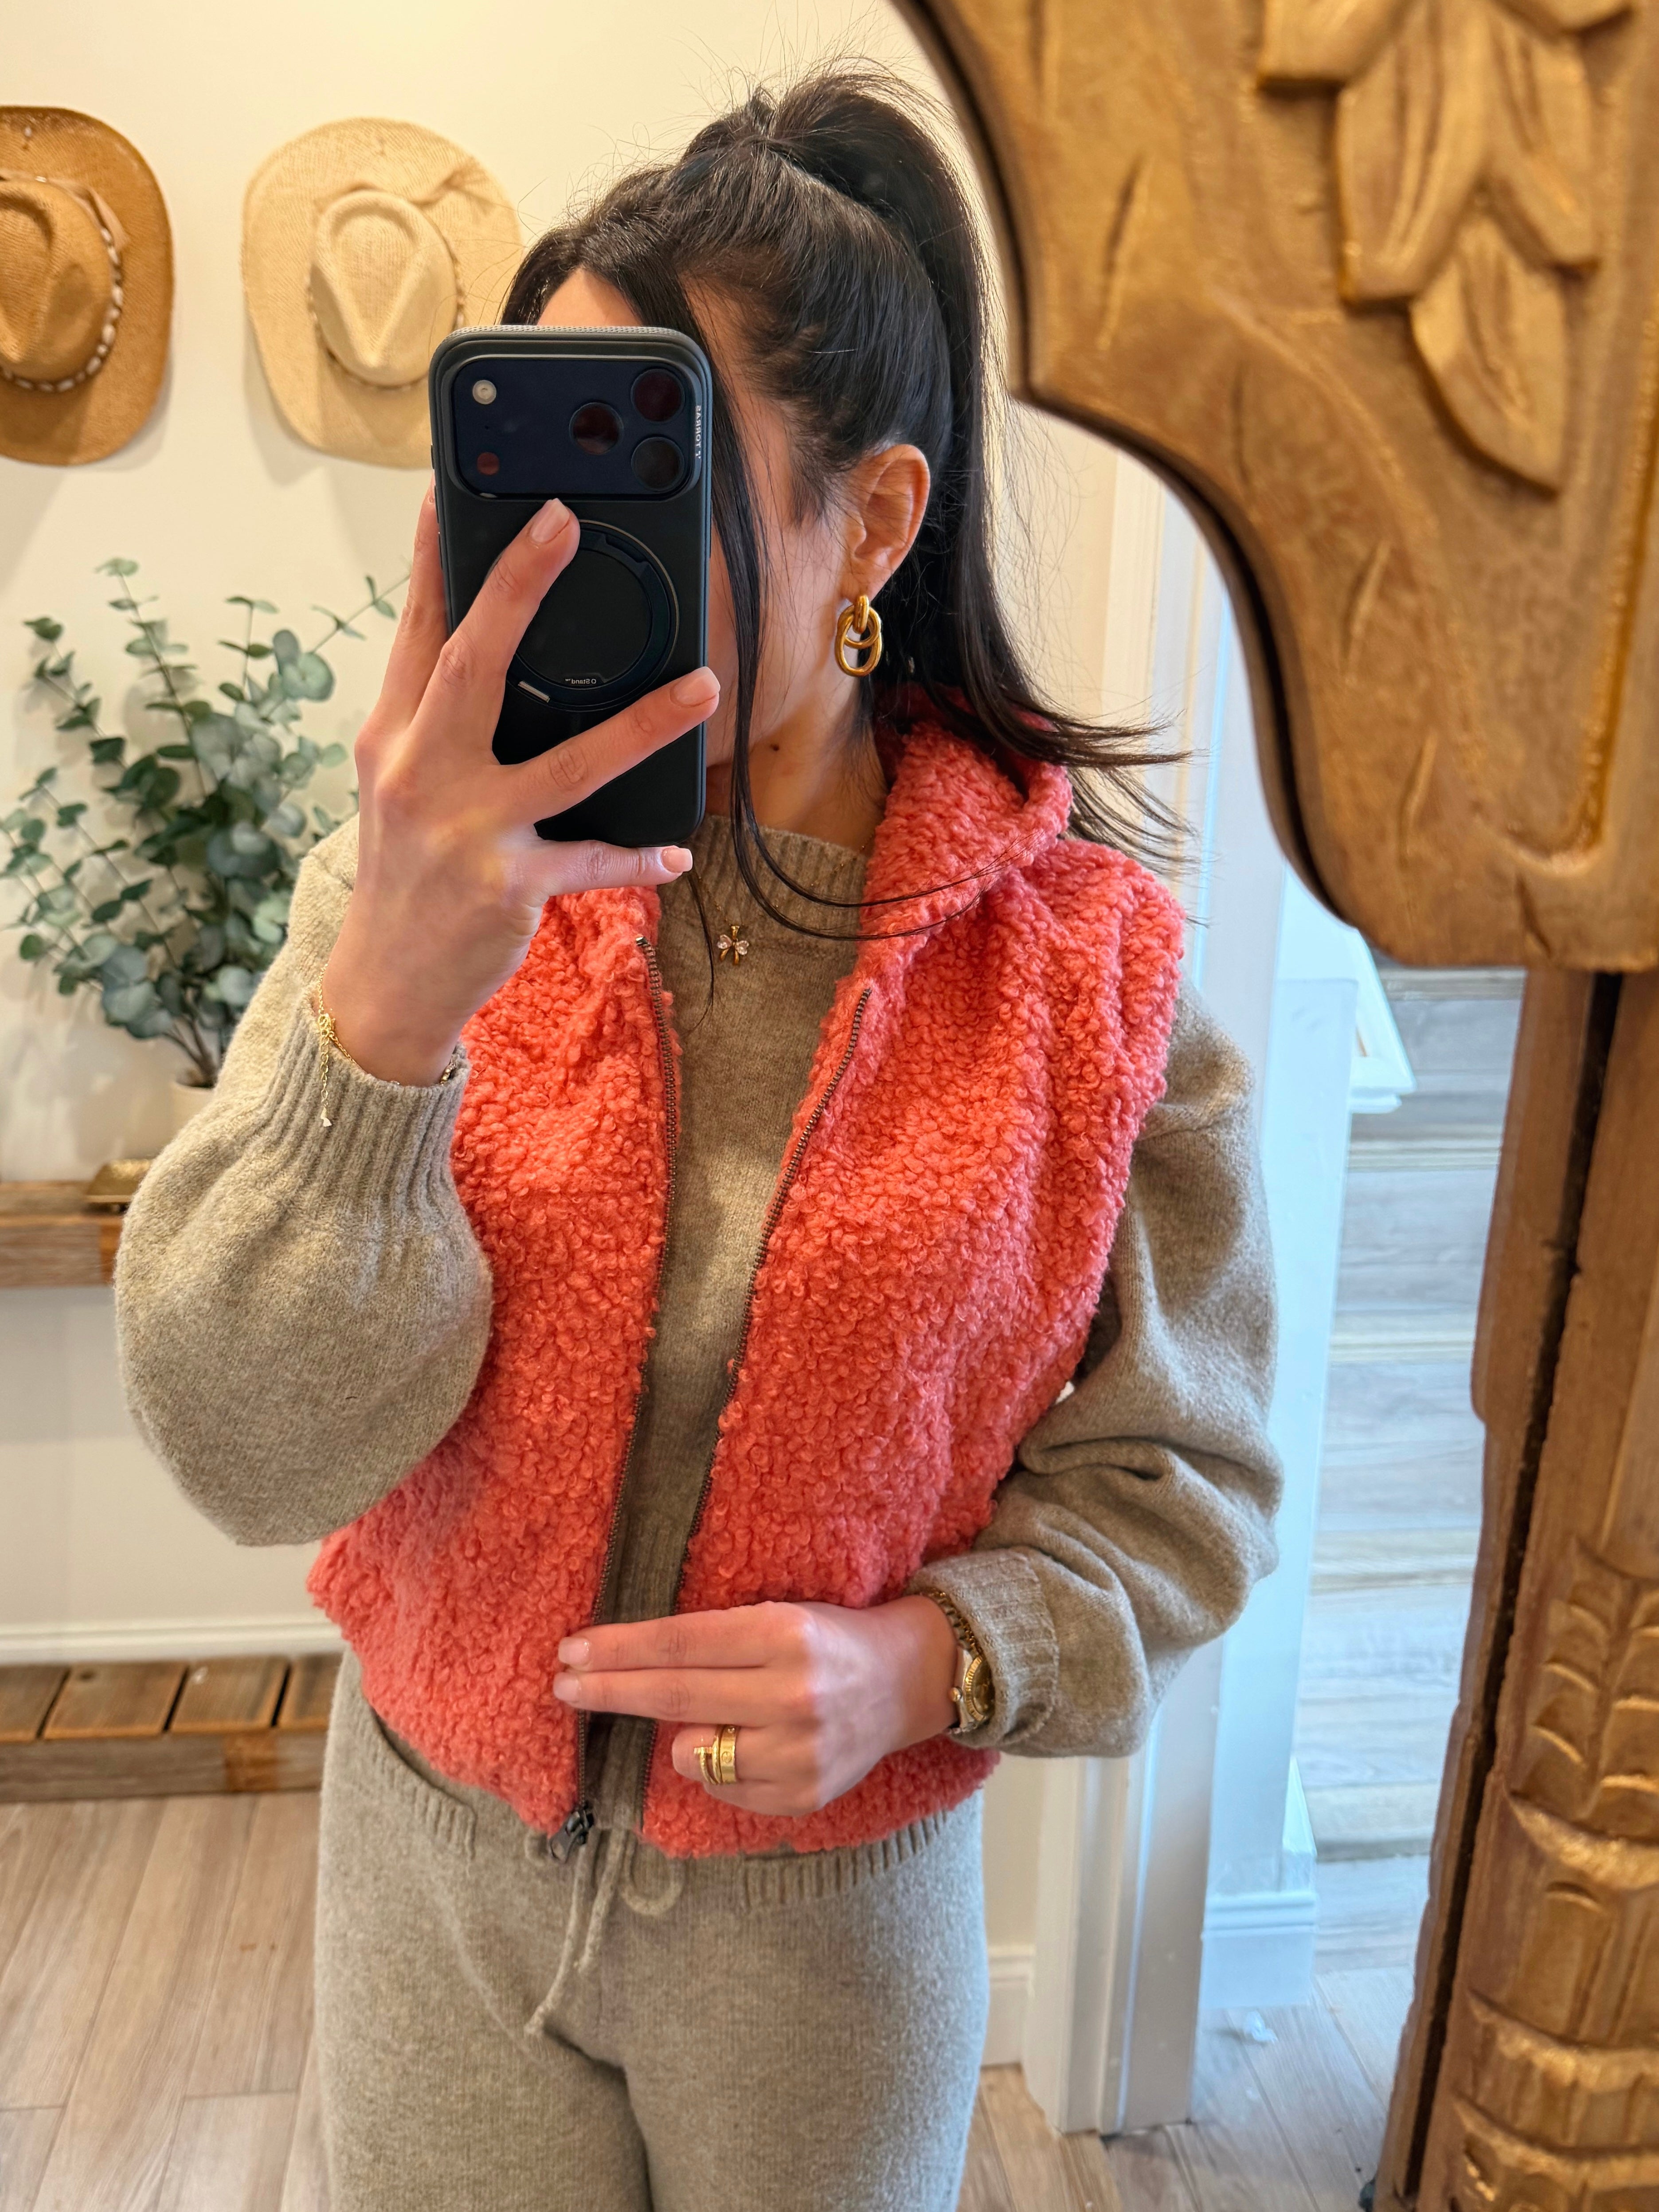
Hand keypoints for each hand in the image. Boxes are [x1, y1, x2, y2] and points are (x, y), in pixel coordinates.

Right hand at [321, 484, 718, 1083]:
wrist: (382, 984)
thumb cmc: (403, 874)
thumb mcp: (397, 787)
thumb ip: (435, 722)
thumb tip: (485, 649)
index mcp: (392, 740)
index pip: (416, 633)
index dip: (434, 560)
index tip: (451, 491)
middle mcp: (421, 775)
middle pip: (473, 665)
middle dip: (518, 588)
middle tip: (563, 521)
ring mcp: (466, 833)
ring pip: (567, 764)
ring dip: (643, 725)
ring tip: (702, 685)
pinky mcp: (508, 888)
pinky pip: (592, 861)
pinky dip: (638, 857)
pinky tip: (677, 851)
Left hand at [552, 1597, 961, 1817]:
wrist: (905, 1681)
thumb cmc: (826, 1639)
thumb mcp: (776, 1616)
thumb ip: (714, 1644)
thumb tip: (630, 1673)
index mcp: (782, 1634)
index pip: (679, 1643)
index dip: (618, 1649)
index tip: (571, 1651)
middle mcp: (791, 1693)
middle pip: (673, 1695)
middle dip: (609, 1691)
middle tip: (562, 1687)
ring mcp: (799, 1751)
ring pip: (694, 1753)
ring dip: (681, 1736)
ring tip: (714, 1719)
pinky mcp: (803, 1795)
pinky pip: (724, 1789)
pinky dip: (717, 1769)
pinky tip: (750, 1745)